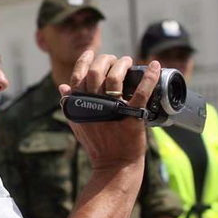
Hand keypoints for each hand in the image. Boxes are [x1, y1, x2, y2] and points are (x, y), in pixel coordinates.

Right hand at [59, 52, 160, 170]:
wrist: (114, 164)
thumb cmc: (97, 144)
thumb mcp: (78, 123)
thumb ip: (70, 104)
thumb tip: (63, 87)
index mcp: (80, 105)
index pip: (78, 75)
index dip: (84, 60)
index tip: (91, 53)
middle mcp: (94, 105)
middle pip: (96, 72)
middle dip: (105, 60)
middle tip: (114, 59)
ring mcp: (113, 110)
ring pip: (116, 78)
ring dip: (122, 64)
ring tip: (128, 61)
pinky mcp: (133, 116)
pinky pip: (142, 92)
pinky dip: (150, 77)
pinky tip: (155, 65)